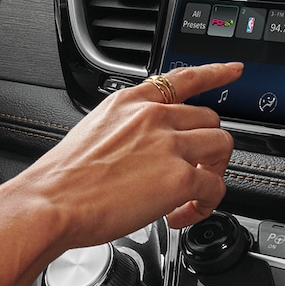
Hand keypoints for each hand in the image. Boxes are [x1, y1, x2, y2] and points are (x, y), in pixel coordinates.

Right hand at [7, 62, 241, 251]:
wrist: (51, 202)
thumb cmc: (62, 178)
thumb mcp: (93, 132)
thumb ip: (126, 131)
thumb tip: (141, 151)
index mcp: (131, 102)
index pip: (184, 78)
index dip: (215, 73)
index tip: (233, 71)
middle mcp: (154, 116)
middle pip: (210, 119)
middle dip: (209, 147)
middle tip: (196, 171)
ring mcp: (170, 145)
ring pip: (221, 146)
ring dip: (214, 172)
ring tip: (193, 193)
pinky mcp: (179, 178)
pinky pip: (214, 188)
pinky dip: (205, 205)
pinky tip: (182, 214)